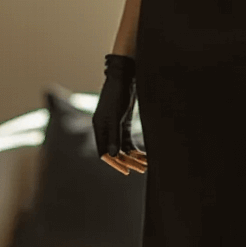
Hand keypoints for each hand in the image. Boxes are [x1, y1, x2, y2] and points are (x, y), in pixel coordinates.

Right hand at [91, 54, 146, 176]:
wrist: (126, 75)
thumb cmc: (118, 93)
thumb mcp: (116, 116)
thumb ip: (114, 135)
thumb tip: (113, 156)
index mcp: (99, 127)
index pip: (104, 152)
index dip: (115, 163)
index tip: (126, 171)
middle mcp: (105, 128)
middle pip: (115, 151)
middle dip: (128, 161)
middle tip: (141, 169)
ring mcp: (114, 125)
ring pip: (122, 147)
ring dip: (133, 156)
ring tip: (146, 164)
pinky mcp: (123, 122)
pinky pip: (128, 140)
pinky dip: (135, 147)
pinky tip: (145, 154)